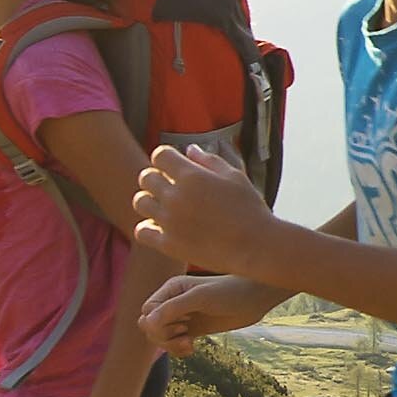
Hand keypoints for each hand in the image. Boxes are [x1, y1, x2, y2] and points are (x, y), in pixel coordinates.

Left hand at [133, 143, 279, 275]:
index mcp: (192, 175)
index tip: (174, 166)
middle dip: (156, 177)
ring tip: (163, 207)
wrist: (256, 246)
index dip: (166, 158)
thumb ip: (209, 160)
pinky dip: (147, 227)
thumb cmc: (250, 209)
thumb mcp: (235, 176)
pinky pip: (141, 231)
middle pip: (146, 177)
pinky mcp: (168, 244)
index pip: (160, 155)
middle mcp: (176, 196)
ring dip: (149, 201)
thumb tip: (189, 149)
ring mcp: (169, 221)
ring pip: (140, 202)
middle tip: (168, 186)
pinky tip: (161, 228)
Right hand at [141, 270, 284, 353]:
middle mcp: (174, 302)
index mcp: (171, 289)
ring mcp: (184, 316)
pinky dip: (178, 350)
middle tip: (184, 335)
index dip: (157, 323)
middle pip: (149, 325)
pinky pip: (174, 343)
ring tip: (189, 344)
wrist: (255, 298)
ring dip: (170, 345)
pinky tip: (192, 349)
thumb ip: (173, 308)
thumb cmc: (230, 292)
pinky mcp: (194, 329)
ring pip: (160, 336)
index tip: (181, 323)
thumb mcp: (201, 298)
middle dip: (162, 335)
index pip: (147, 311)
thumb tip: (147, 322)